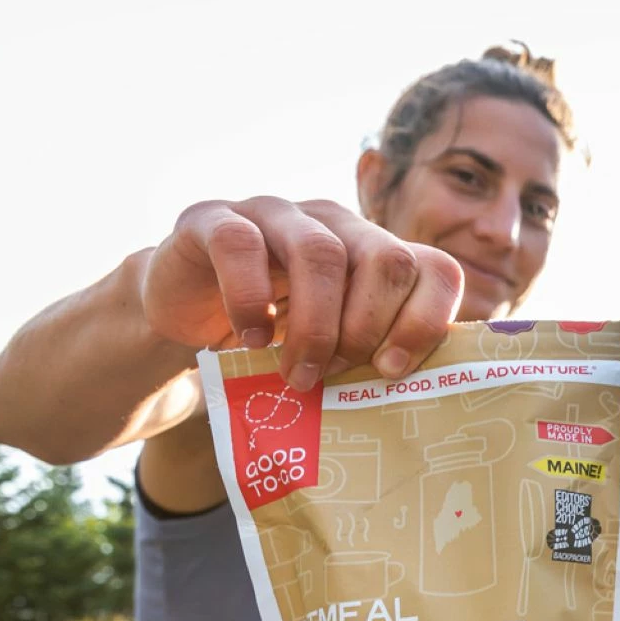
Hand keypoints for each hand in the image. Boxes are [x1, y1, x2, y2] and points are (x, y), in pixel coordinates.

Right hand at [140, 196, 463, 389]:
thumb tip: (418, 406)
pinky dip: (250, 301)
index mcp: (374, 253)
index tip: (392, 372)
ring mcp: (276, 214)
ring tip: (298, 375)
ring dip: (316, 328)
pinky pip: (241, 247)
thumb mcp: (331, 350)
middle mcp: (334, 224)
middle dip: (368, 330)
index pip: (435, 269)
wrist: (185, 317)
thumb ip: (371, 360)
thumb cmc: (272, 340)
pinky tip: (251, 339)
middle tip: (337, 373)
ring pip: (321, 254)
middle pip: (387, 260)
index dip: (426, 322)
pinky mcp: (214, 220)